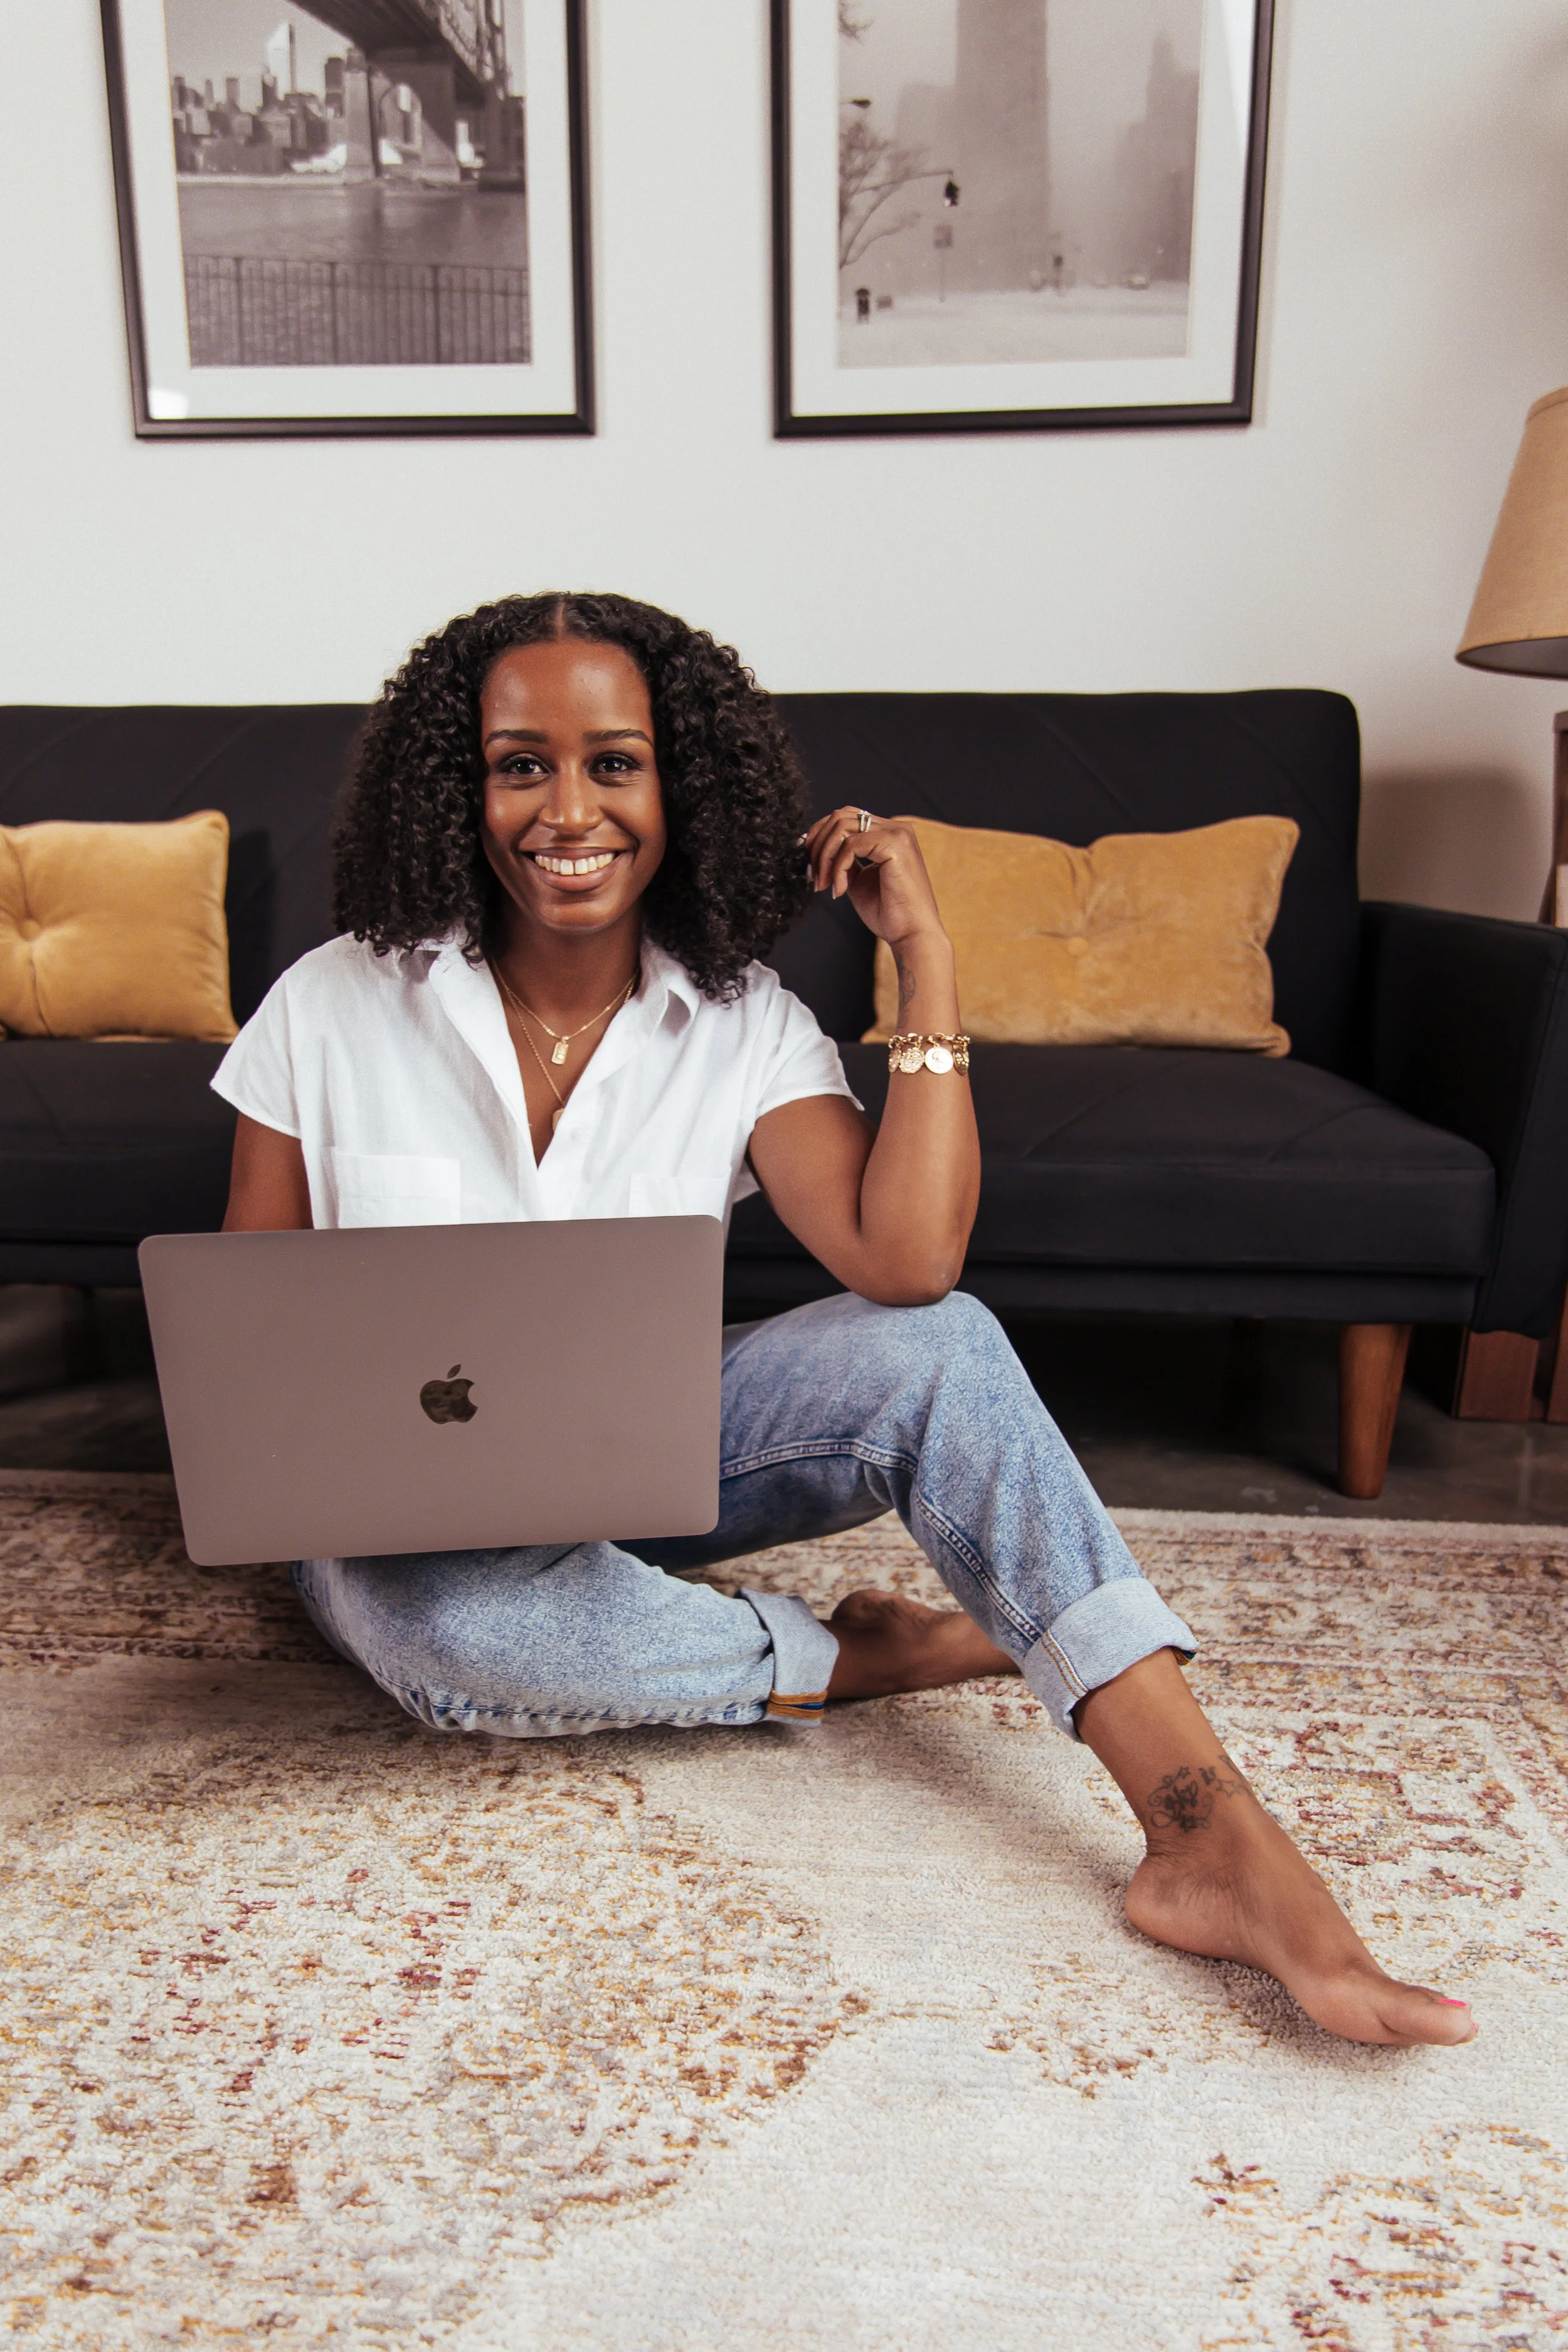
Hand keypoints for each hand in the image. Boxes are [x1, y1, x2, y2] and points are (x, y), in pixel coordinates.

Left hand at [803, 805, 946, 950]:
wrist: (911, 934)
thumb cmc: (890, 914)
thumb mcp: (858, 880)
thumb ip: (844, 861)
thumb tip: (816, 850)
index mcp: (889, 834)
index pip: (846, 817)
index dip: (820, 834)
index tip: (807, 860)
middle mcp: (896, 828)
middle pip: (840, 816)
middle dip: (818, 844)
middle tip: (812, 875)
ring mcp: (897, 834)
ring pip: (842, 827)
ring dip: (824, 857)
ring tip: (823, 885)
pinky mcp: (895, 845)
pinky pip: (850, 845)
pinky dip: (838, 867)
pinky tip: (840, 889)